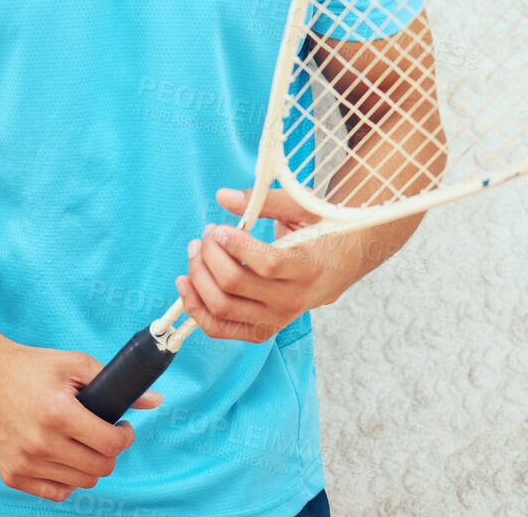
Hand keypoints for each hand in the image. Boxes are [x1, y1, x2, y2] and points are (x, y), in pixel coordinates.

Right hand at [0, 332, 161, 502]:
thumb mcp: (74, 364)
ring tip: (83, 443)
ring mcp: (23, 462)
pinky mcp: (10, 474)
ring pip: (80, 482)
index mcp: (58, 412)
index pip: (110, 444)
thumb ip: (114, 382)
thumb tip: (156, 400)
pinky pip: (55, 492)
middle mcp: (40, 442)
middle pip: (99, 468)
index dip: (125, 436)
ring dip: (89, 465)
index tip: (122, 426)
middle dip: (111, 451)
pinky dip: (67, 479)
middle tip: (105, 434)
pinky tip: (65, 457)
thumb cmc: (29, 367)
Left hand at [175, 188, 350, 343]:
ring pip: (221, 307)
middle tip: (205, 236)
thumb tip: (222, 196)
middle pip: (234, 284)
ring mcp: (276, 319)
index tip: (219, 228)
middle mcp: (293, 300)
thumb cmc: (320, 231)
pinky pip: (219, 328)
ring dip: (197, 277)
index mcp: (308, 267)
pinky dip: (196, 308)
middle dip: (208, 256)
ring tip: (195, 252)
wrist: (340, 265)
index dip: (233, 244)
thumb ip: (263, 201)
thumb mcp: (301, 208)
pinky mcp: (261, 330)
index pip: (265, 263)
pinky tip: (186, 283)